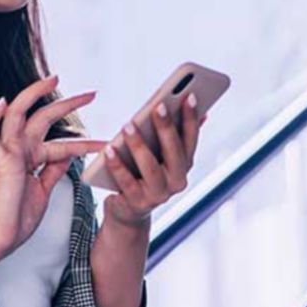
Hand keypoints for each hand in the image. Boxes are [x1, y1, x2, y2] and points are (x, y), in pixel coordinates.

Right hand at [0, 75, 108, 257]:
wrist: (0, 238)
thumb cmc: (17, 219)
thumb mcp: (43, 190)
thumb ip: (52, 170)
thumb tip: (67, 154)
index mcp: (30, 159)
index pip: (62, 143)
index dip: (86, 142)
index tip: (108, 141)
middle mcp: (19, 151)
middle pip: (42, 117)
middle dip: (67, 103)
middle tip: (92, 94)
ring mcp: (8, 154)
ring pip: (17, 115)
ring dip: (34, 95)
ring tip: (53, 80)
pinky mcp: (1, 162)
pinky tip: (1, 104)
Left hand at [101, 93, 209, 227]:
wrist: (128, 210)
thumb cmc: (143, 173)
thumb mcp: (160, 155)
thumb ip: (174, 134)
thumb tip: (198, 107)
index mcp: (185, 166)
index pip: (191, 139)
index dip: (191, 118)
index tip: (188, 96)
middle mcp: (177, 181)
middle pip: (174, 152)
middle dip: (166, 128)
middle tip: (157, 106)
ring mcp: (158, 194)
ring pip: (150, 167)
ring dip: (139, 145)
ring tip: (128, 125)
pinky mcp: (137, 202)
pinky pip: (126, 182)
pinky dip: (117, 165)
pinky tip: (109, 150)